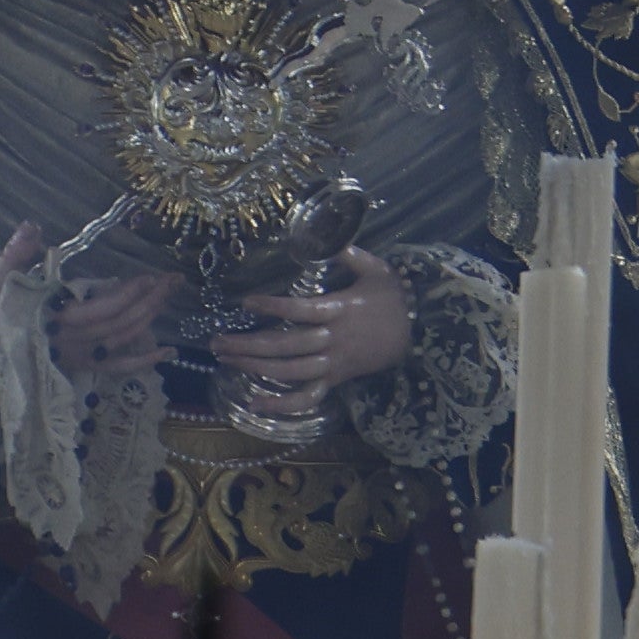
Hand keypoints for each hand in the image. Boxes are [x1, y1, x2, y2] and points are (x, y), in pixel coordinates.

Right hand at [0, 225, 179, 382]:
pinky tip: (168, 352)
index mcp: (54, 319)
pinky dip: (142, 362)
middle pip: (120, 323)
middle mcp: (71, 342)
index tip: (149, 277)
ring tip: (170, 296)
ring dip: (150, 319)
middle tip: (172, 281)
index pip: (100, 309)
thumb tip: (32, 226)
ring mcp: (78, 357)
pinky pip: (116, 368)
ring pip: (122, 341)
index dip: (127, 295)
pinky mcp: (79, 367)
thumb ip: (15, 255)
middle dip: (149, 301)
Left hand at [208, 248, 411, 409]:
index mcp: (341, 311)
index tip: (246, 302)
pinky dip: (282, 404)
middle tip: (217, 341)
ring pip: (290, 372)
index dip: (273, 307)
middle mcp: (333, 340)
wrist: (421, 333)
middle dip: (248, 345)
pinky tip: (255, 402)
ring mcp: (333, 364)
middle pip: (286, 346)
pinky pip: (308, 398)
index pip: (302, 310)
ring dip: (255, 368)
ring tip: (226, 359)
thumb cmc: (395, 298)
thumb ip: (348, 253)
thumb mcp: (377, 269)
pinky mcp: (336, 380)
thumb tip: (325, 234)